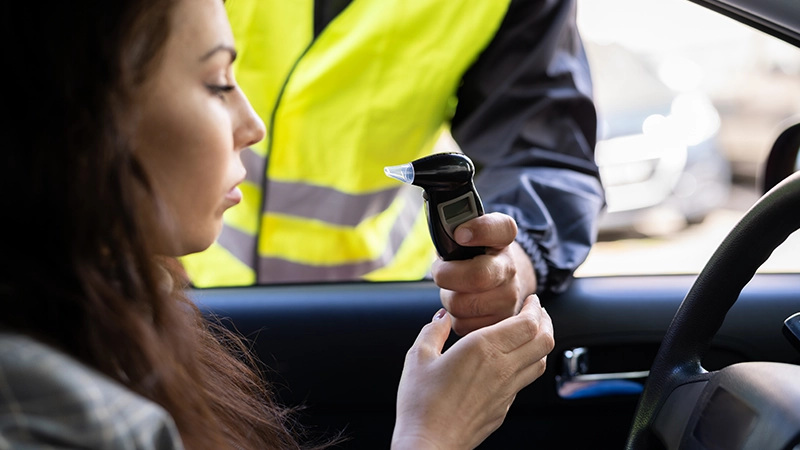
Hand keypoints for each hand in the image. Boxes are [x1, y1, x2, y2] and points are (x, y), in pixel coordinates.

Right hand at [392, 295, 553, 449]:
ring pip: (540, 362)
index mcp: (483, 348)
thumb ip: (433, 331)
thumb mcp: (418, 357)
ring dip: (540, 344)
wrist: (429, 444)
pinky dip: (526, 365)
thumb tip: (442, 318)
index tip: (532, 300)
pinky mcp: (504, 409)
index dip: (535, 308)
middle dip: (545, 322)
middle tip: (538, 313)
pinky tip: (511, 363)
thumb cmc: (421, 403)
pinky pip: (524, 381)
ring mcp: (507, 391)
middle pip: (544, 340)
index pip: (528, 323)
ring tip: (530, 335)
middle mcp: (502, 368)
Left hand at [432, 213, 536, 335]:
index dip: (480, 230)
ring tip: (454, 289)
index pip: (502, 228)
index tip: (460, 234)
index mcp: (502, 238)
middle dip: (447, 275)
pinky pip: (463, 324)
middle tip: (441, 272)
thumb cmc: (472, 255)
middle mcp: (511, 268)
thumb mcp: (467, 233)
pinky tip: (462, 305)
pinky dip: (454, 317)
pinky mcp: (500, 322)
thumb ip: (453, 226)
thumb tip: (440, 231)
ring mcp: (510, 298)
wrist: (498, 281)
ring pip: (463, 304)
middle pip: (477, 276)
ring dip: (448, 298)